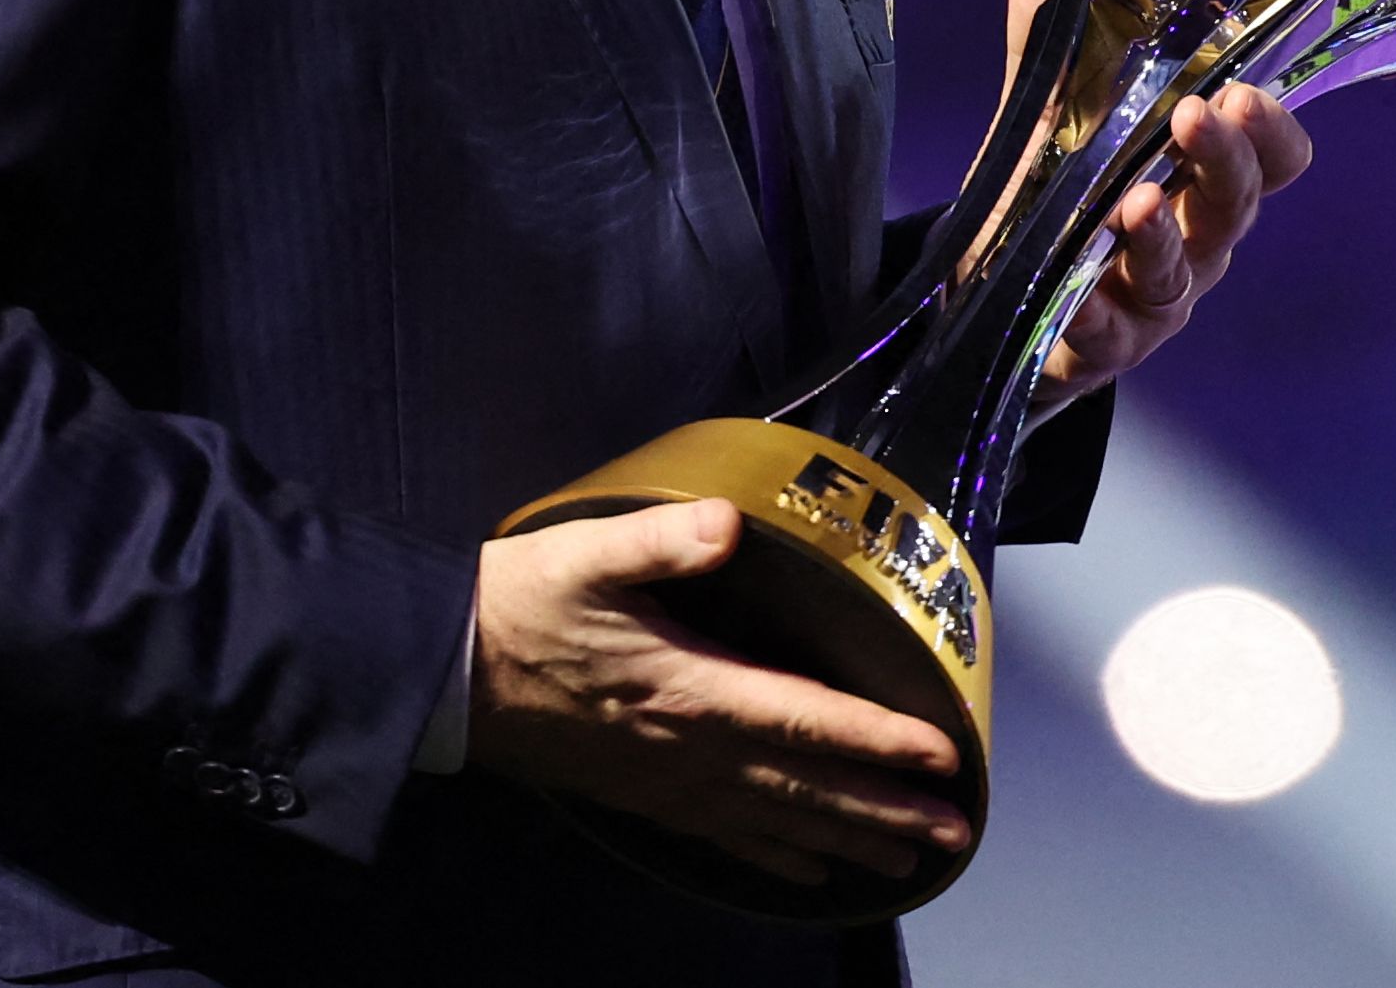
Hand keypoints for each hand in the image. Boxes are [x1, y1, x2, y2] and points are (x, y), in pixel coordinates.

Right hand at [464, 500, 969, 887]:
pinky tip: (810, 871)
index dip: (878, 738)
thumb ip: (665, 538)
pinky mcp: (643, 797)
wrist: (441, 673)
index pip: (806, 718)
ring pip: (777, 821)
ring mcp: (666, 783)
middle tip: (954, 830)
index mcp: (690, 691)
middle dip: (886, 809)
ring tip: (910, 859)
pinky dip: (776, 855)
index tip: (942, 755)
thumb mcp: (589, 552)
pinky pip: (726, 837)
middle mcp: (689, 751)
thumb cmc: (519, 604)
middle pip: (808, 786)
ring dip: (848, 839)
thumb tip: (729, 524)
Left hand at [998, 0, 1315, 412]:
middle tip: (1196, 115)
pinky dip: (1096, 312)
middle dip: (1222, 160)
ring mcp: (1154, 301)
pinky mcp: (1103, 346)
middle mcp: (1195, 241)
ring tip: (1134, 203)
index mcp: (1198, 182)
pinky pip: (1109, 333)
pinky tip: (1080, 294)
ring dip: (1160, 237)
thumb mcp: (1047, 126)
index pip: (1269, 158)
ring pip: (1178, 271)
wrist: (999, 311)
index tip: (1246, 91)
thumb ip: (1048, 55)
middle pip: (1234, 206)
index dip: (1272, 131)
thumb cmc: (1055, 208)